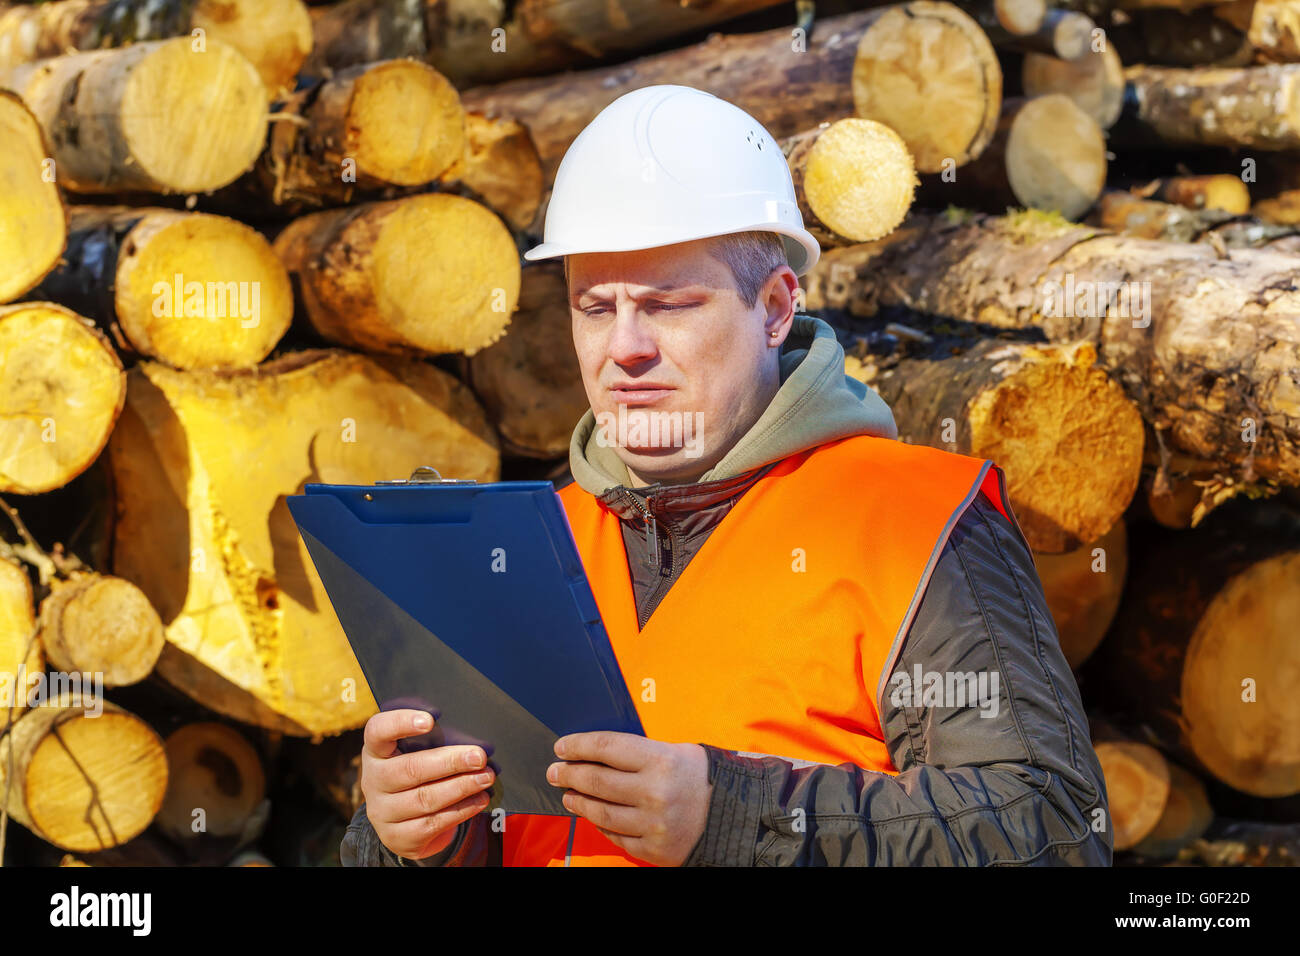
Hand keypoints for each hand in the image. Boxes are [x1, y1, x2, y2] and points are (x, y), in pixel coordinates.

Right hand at [360, 709, 495, 860]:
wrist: (406, 822)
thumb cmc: (418, 774)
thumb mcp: (416, 754)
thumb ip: (434, 742)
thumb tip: (470, 740)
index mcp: (376, 751)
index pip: (378, 731)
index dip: (401, 723)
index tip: (430, 720)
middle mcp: (373, 781)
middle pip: (410, 769)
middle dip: (450, 762)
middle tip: (479, 757)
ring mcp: (382, 812)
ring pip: (424, 799)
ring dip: (461, 787)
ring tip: (485, 777)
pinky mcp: (397, 836)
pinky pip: (432, 823)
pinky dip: (461, 810)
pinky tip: (479, 799)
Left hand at [546, 733, 710, 865]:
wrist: (735, 817)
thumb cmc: (701, 778)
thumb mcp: (676, 751)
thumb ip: (638, 752)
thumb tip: (594, 753)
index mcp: (661, 760)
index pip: (605, 747)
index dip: (577, 746)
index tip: (562, 747)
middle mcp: (655, 792)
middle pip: (596, 781)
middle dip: (569, 774)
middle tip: (555, 771)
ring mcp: (653, 824)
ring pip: (600, 812)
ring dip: (578, 802)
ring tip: (568, 795)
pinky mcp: (653, 849)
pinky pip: (616, 836)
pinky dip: (601, 825)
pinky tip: (593, 815)